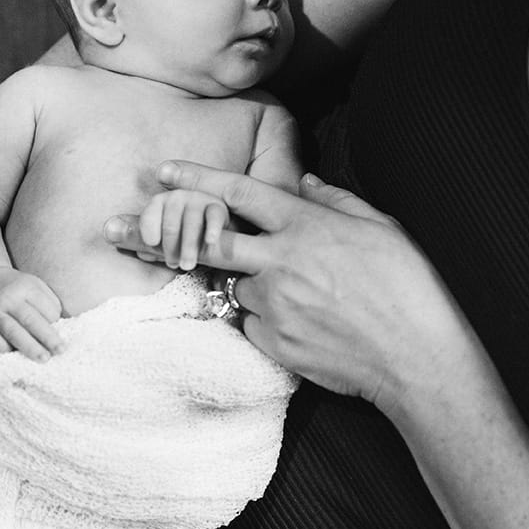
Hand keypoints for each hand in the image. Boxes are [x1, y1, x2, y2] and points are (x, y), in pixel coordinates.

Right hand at [0, 266, 63, 359]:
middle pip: (31, 321)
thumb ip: (48, 302)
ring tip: (44, 358)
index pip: (45, 308)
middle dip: (47, 337)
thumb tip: (60, 328)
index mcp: (26, 287)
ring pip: (13, 332)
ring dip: (30, 347)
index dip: (55, 320)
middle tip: (60, 350)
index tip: (60, 329)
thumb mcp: (35, 285)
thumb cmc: (17, 288)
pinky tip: (14, 354)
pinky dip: (4, 348)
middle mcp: (9, 299)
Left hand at [104, 162, 452, 406]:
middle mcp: (281, 260)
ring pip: (234, 285)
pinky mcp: (272, 342)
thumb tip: (304, 183)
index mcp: (307, 224)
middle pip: (205, 240)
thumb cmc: (408, 287)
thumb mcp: (378, 227)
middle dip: (156, 231)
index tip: (161, 170)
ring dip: (244, 283)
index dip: (197, 178)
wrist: (416, 358)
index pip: (240, 192)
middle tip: (112, 226)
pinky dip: (263, 318)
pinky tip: (303, 323)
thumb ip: (334, 200)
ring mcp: (274, 304)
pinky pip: (251, 323)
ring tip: (296, 294)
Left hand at [137, 188, 228, 269]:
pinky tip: (209, 241)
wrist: (214, 237)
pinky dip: (212, 228)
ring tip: (187, 265)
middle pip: (171, 217)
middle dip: (170, 244)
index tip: (151, 243)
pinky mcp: (219, 209)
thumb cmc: (181, 241)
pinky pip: (215, 216)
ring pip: (191, 220)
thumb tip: (109, 231)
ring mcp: (201, 201)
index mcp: (162, 202)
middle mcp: (180, 196)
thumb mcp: (159, 243)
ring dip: (189, 244)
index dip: (149, 225)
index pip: (153, 208)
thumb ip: (137, 238)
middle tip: (173, 264)